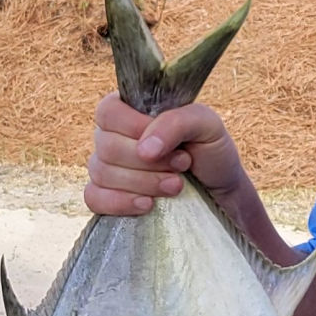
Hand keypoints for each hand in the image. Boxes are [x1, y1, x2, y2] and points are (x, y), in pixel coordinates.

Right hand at [84, 93, 243, 215]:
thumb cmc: (210, 151)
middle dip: (149, 162)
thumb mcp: (205, 125)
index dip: (134, 128)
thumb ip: (176, 122)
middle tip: (183, 164)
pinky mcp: (108, 196)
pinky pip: (94, 198)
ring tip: (176, 185)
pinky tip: (147, 205)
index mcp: (130, 110)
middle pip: (106, 146)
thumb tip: (144, 149)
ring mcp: (107, 168)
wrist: (221, 191)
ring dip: (144, 182)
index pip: (108, 112)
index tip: (171, 144)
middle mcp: (112, 136)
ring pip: (102, 172)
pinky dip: (120, 202)